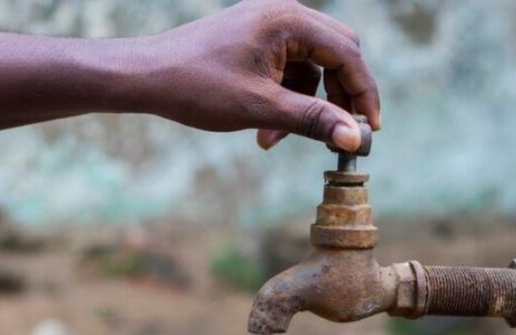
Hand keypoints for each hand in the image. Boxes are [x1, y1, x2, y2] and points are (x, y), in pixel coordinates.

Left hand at [143, 0, 380, 150]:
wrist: (144, 77)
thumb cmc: (196, 87)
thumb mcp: (260, 108)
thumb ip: (313, 120)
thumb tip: (356, 138)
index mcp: (288, 20)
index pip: (347, 54)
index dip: (364, 94)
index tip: (371, 129)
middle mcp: (283, 14)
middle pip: (338, 53)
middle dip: (340, 96)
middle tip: (341, 131)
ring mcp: (269, 25)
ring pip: (313, 65)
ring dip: (308, 103)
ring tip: (278, 137)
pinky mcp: (257, 40)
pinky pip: (290, 69)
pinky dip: (288, 98)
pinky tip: (266, 128)